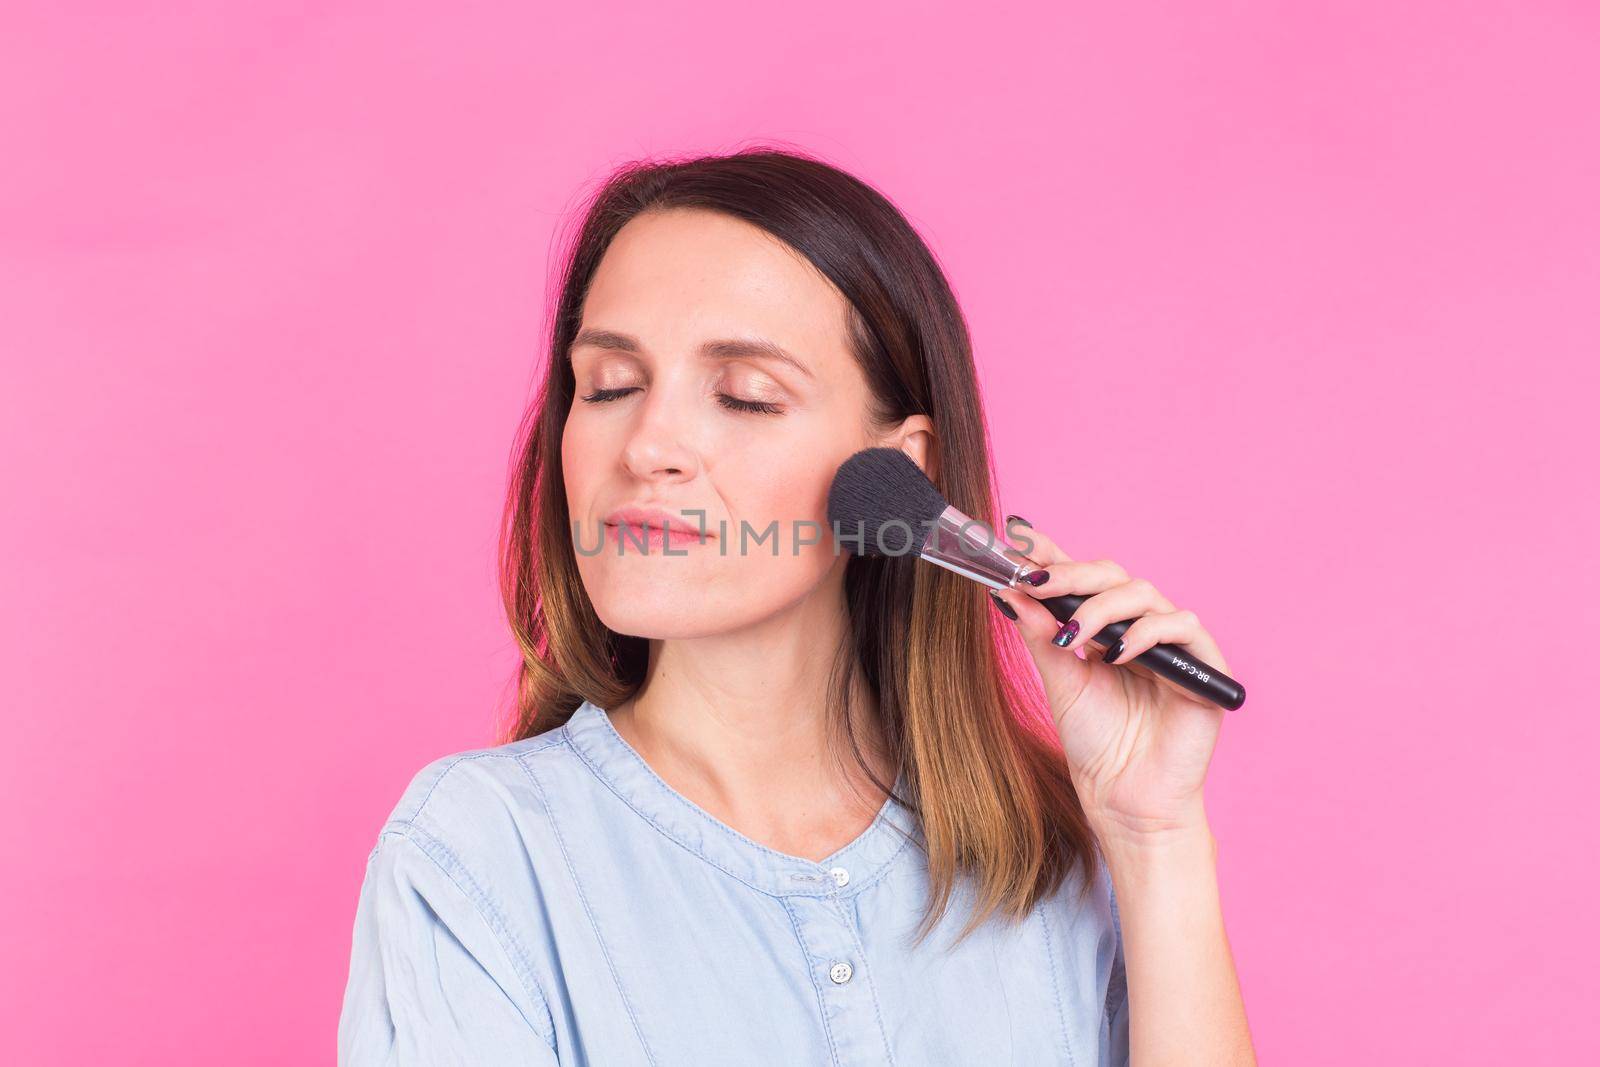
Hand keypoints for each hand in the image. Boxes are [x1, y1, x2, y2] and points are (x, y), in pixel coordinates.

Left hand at [989, 518, 1232, 842]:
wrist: (1124, 798)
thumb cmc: (1096, 745)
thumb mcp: (1060, 683)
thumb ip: (1042, 636)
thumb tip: (1012, 591)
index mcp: (1103, 629)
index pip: (1081, 580)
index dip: (1054, 555)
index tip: (1019, 538)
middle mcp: (1137, 627)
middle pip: (1111, 575)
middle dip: (1072, 575)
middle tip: (1038, 583)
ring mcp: (1170, 644)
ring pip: (1143, 593)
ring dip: (1103, 607)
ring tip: (1075, 636)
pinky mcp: (1202, 664)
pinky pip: (1182, 625)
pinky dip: (1147, 633)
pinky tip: (1119, 655)